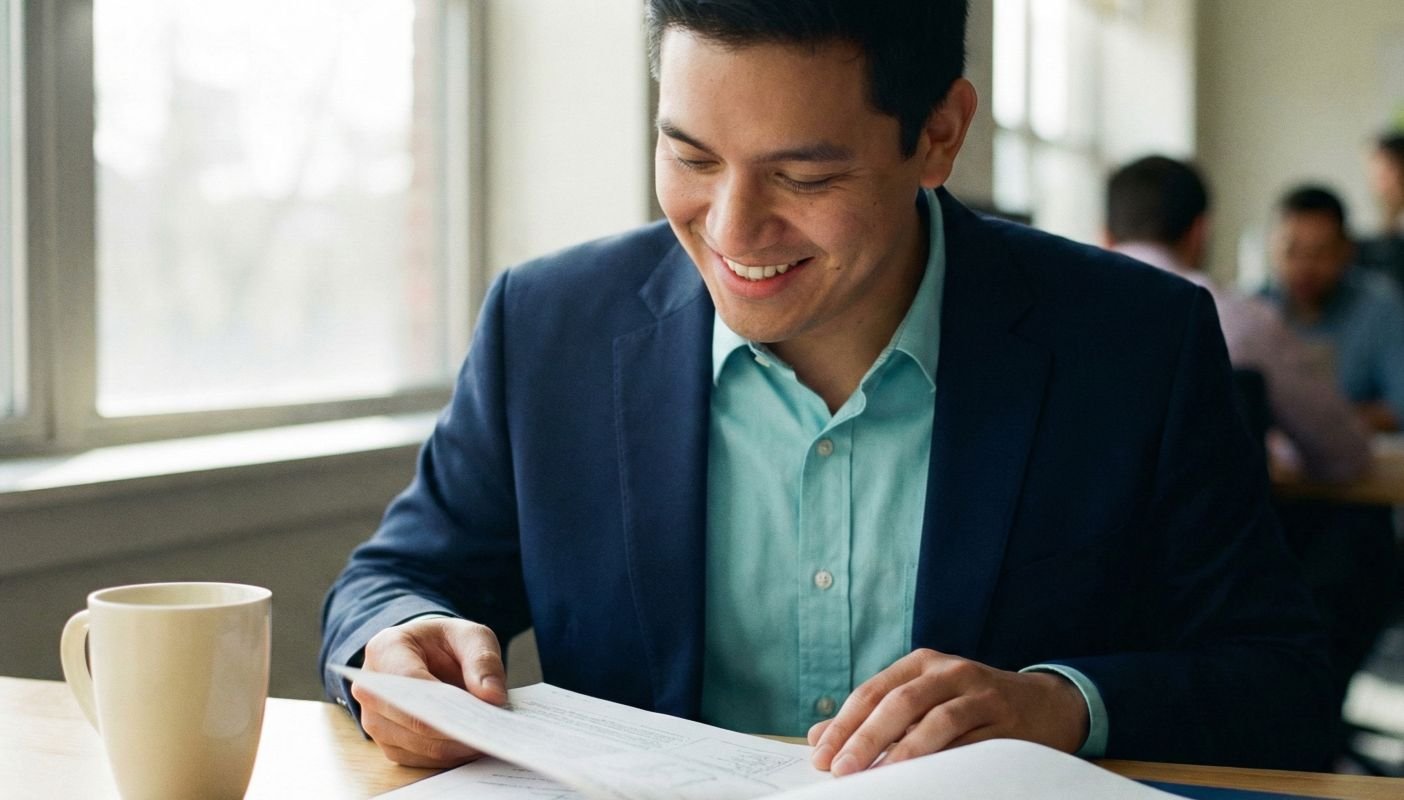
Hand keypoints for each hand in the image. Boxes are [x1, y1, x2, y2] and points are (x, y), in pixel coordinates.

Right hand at [351, 617, 507, 767]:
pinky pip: (420, 760)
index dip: (443, 703)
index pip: (409, 683)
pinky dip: (449, 756)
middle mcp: (370, 689)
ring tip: (488, 739)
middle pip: (412, 721)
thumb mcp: (471, 636)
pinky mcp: (388, 743)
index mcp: (385, 650)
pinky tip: (473, 746)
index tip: (477, 714)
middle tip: (492, 732)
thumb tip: (492, 697)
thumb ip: (484, 661)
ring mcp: (375, 720)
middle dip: (455, 730)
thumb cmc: (446, 643)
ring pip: (419, 746)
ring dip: (456, 747)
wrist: (428, 655)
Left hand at [807, 649, 1087, 775]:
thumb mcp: (922, 698)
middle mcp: (948, 671)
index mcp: (921, 663)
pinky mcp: (1005, 720)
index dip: (843, 723)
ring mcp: (979, 693)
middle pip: (899, 702)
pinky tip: (925, 777)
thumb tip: (817, 737)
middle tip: (842, 768)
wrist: (1046, 703)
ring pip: (935, 720)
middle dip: (866, 736)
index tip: (820, 755)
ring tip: (878, 775)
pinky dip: (945, 760)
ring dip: (903, 750)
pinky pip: (971, 743)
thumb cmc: (971, 703)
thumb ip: (874, 716)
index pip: (872, 691)